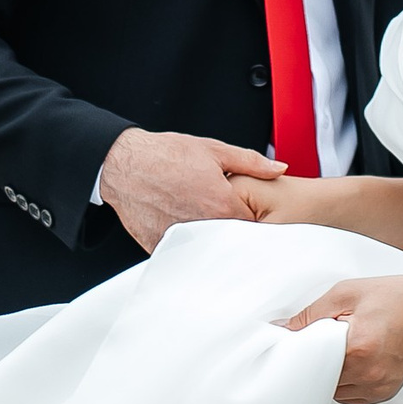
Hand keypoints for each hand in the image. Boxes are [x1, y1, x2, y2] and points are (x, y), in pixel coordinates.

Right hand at [100, 128, 283, 254]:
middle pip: (231, 240)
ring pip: (207, 249)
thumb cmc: (165, 155)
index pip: (253, 226)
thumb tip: (279, 169)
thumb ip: (251, 162)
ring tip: (204, 223)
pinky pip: (182, 253)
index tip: (253, 217)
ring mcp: (181, 239)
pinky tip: (185, 231)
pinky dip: (186, 246)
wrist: (124, 164)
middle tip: (227, 220)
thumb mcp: (213, 150)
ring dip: (211, 241)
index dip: (255, 221)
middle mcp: (203, 226)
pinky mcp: (160, 246)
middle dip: (234, 233)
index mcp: (222, 204)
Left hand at [284, 269, 402, 403]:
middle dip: (315, 363)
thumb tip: (283, 330)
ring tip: (341, 349)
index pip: (311, 362)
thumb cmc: (394, 296)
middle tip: (320, 342)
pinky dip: (345, 382)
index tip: (292, 345)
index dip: (299, 352)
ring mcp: (379, 386)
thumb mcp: (346, 293)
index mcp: (359, 346)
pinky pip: (351, 396)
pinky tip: (353, 360)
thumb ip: (311, 314)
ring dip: (330, 375)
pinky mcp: (385, 392)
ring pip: (334, 392)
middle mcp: (370, 372)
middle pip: (321, 380)